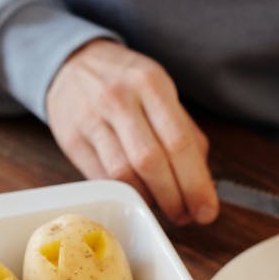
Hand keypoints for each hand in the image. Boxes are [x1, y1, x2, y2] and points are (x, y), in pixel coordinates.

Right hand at [45, 39, 218, 224]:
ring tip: (163, 207)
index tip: (207, 210)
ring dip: (149, 200)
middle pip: (151, 162)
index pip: (179, 142)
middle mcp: (119, 99)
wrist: (72, 64)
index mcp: (151, 84)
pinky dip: (124, 193)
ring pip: (124, 175)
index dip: (196, 183)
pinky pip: (101, 178)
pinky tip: (137, 196)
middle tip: (186, 215)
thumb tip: (204, 182)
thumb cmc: (125, 82)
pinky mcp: (71, 140)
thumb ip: (184, 131)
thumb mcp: (160, 91)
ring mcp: (91, 120)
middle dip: (174, 198)